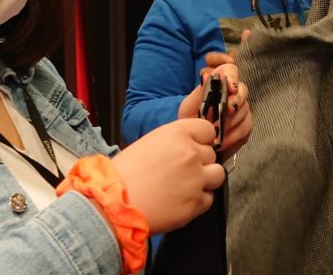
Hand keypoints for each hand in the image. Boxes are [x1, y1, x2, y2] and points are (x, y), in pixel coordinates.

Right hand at [112, 118, 224, 233]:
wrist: (114, 203)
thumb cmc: (125, 173)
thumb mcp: (150, 142)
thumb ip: (175, 141)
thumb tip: (191, 145)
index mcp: (178, 133)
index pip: (208, 129)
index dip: (201, 139)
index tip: (195, 147)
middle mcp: (190, 153)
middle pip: (211, 153)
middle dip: (200, 162)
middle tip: (181, 171)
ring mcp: (196, 178)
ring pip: (218, 174)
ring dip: (206, 180)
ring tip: (186, 186)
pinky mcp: (197, 202)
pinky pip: (209, 198)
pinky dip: (198, 200)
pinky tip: (180, 200)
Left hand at [180, 31, 252, 157]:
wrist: (193, 142)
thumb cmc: (191, 122)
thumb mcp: (189, 107)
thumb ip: (199, 93)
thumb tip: (207, 76)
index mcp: (218, 85)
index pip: (230, 70)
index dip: (232, 77)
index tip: (230, 88)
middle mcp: (233, 95)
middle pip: (243, 91)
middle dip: (237, 100)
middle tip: (228, 109)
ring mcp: (241, 110)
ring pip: (245, 111)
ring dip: (231, 123)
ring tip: (217, 134)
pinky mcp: (245, 127)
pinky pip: (245, 129)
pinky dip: (233, 137)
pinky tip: (222, 142)